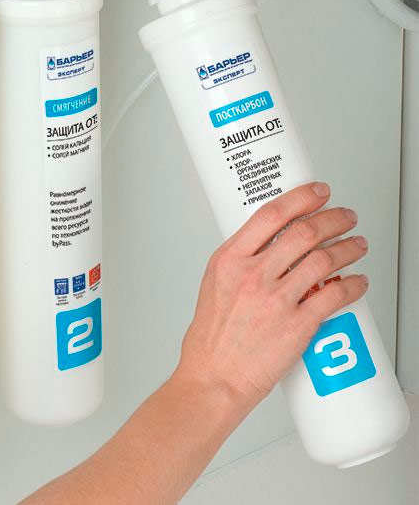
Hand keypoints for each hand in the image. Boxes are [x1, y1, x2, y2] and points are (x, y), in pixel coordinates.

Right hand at [174, 182, 368, 409]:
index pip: (271, 214)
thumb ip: (242, 260)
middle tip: (345, 216)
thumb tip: (270, 245)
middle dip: (333, 219)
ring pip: (323, 260)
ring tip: (357, 245)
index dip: (301, 198)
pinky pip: (333, 296)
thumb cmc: (212, 338)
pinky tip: (357, 281)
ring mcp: (277, 300)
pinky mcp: (297, 326)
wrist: (214, 378)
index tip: (317, 192)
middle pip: (304, 233)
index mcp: (230, 259)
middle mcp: (254, 275)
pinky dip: (352, 285)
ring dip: (348, 248)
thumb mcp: (215, 282)